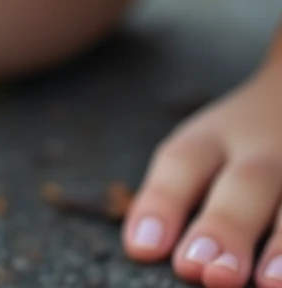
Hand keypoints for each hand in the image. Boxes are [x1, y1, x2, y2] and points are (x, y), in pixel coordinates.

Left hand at [123, 51, 281, 286]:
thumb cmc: (242, 143)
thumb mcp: (209, 147)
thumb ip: (178, 192)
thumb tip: (144, 246)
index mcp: (216, 137)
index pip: (182, 163)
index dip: (162, 204)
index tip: (142, 248)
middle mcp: (264, 149)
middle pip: (245, 182)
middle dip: (226, 227)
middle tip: (206, 272)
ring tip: (269, 284)